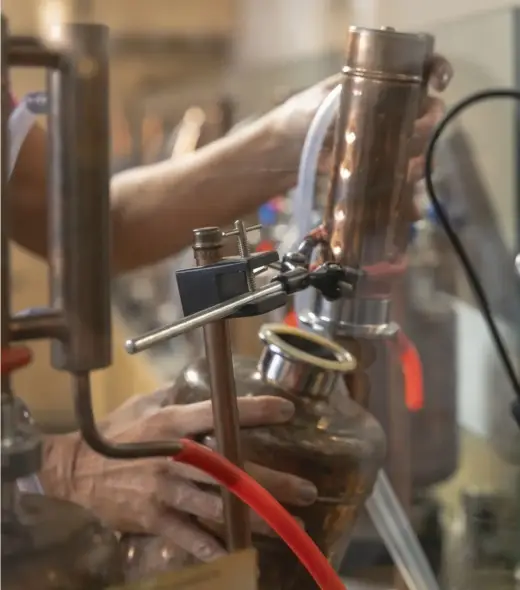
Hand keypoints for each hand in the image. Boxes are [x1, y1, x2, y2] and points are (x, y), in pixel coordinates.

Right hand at [41, 388, 316, 562]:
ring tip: (285, 523)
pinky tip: (236, 552)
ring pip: (217, 505)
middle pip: (230, 468)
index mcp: (173, 423)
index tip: (287, 412)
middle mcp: (174, 456)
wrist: (78, 469)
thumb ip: (178, 395)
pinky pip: (188, 535)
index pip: (220, 414)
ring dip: (253, 516)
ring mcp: (165, 490)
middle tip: (304, 490)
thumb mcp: (146, 404)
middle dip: (270, 481)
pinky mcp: (153, 517)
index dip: (254, 412)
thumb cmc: (117, 433)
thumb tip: (207, 383)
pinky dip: (212, 545)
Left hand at [268, 54, 452, 182]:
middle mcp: (385, 112)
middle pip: (424, 115)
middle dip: (425, 125)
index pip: (418, 70)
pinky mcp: (373, 172)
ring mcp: (381, 144)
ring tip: (407, 170)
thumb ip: (355, 100)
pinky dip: (407, 194)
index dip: (436, 71)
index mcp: (375, 86)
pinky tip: (411, 208)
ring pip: (416, 149)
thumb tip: (388, 107)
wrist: (277, 157)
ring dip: (418, 160)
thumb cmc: (297, 121)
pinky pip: (398, 180)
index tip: (439, 84)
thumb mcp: (324, 101)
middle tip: (413, 135)